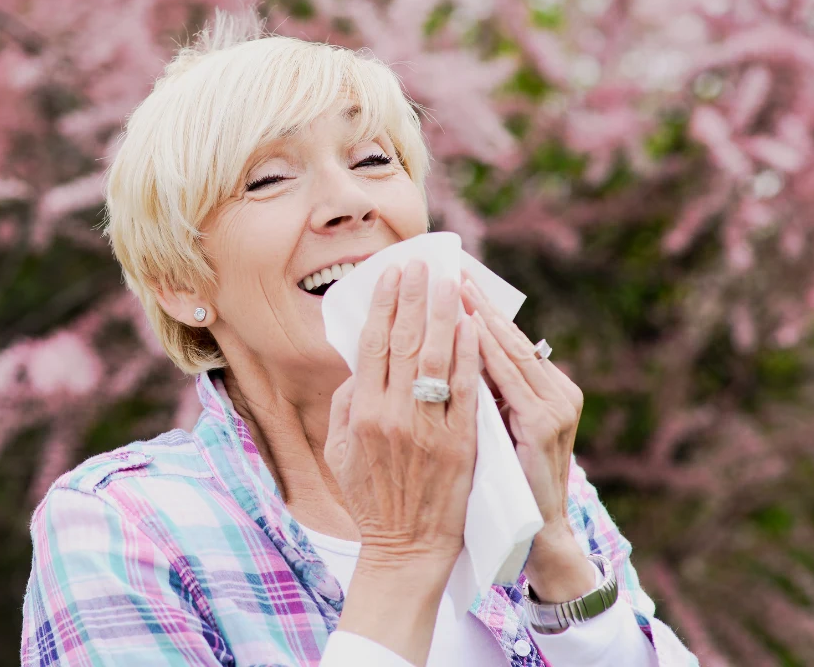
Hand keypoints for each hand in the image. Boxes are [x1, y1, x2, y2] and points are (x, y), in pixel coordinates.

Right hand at [326, 261, 480, 664]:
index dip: (383, 304)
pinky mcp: (460, 442)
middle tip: (421, 265)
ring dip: (443, 314)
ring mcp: (428, 428)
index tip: (391, 275)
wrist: (407, 548)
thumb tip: (359, 362)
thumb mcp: (340, 452)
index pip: (372, 344)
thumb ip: (347, 404)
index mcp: (361, 413)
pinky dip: (468, 354)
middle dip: (413, 297)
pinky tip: (472, 326)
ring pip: (436, 357)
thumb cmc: (372, 500)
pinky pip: (465, 389)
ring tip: (449, 282)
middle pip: (404, 341)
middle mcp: (392, 415)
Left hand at [460, 277, 598, 600]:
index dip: (479, 308)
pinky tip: (469, 327)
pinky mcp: (544, 424)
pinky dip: (488, 350)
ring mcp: (555, 406)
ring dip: (480, 315)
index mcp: (547, 389)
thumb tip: (450, 350)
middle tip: (450, 268)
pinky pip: (510, 379)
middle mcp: (558, 391)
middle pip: (509, 336)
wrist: (535, 534)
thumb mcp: (500, 430)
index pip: (506, 340)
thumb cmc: (507, 482)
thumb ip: (486, 393)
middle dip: (477, 301)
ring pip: (510, 350)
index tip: (453, 277)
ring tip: (455, 285)